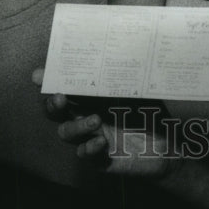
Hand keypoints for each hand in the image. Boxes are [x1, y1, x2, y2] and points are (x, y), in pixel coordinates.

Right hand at [30, 69, 177, 178]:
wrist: (170, 145)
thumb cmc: (151, 113)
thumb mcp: (140, 91)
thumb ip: (127, 75)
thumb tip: (122, 48)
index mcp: (91, 97)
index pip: (65, 87)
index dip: (49, 82)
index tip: (39, 75)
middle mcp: (86, 116)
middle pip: (55, 112)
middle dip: (52, 104)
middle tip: (59, 98)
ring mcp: (91, 138)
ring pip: (67, 133)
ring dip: (76, 125)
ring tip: (95, 120)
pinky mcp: (100, 160)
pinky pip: (85, 156)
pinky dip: (89, 148)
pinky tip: (100, 142)